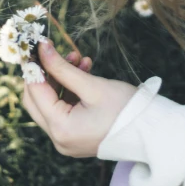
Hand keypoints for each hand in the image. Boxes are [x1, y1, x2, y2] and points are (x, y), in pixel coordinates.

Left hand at [22, 40, 136, 157]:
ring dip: (60, 79)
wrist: (150, 132)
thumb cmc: (125, 109)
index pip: (35, 92)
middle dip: (46, 73)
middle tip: (54, 51)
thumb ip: (63, 68)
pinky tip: (83, 71)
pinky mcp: (74, 137)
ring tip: (78, 58)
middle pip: (36, 100)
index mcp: (61, 128)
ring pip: (50, 103)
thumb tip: (42, 49)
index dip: (34, 67)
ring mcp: (66, 140)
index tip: (37, 45)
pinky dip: (69, 90)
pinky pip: (63, 110)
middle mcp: (59, 139)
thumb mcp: (92, 85)